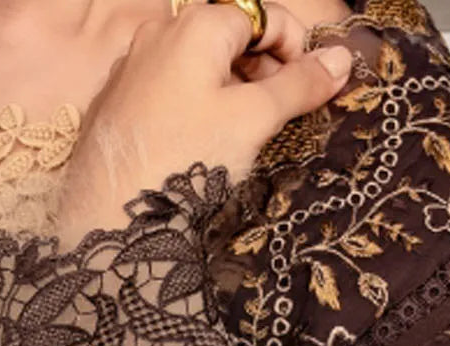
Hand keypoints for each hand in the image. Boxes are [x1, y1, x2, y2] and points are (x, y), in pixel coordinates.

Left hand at [57, 3, 353, 242]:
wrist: (108, 220)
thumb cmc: (184, 162)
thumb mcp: (253, 120)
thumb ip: (299, 85)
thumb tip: (340, 59)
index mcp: (195, 25)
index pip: (262, 15)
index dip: (296, 47)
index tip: (313, 85)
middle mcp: (157, 36)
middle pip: (228, 38)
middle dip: (263, 70)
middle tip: (282, 114)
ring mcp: (131, 71)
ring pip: (197, 68)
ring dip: (231, 92)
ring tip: (244, 136)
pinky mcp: (115, 108)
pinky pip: (168, 94)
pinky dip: (196, 109)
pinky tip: (202, 147)